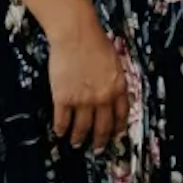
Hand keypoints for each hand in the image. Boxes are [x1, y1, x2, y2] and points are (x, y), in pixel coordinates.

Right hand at [46, 18, 130, 151]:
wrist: (76, 34)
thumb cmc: (95, 42)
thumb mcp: (115, 62)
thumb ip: (114, 80)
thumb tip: (113, 94)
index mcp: (118, 87)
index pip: (121, 114)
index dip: (118, 127)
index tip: (115, 135)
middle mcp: (102, 98)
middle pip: (103, 126)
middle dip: (100, 140)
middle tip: (97, 148)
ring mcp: (83, 100)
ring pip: (82, 127)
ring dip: (79, 138)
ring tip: (76, 143)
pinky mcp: (63, 99)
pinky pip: (62, 120)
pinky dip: (61, 128)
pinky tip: (60, 132)